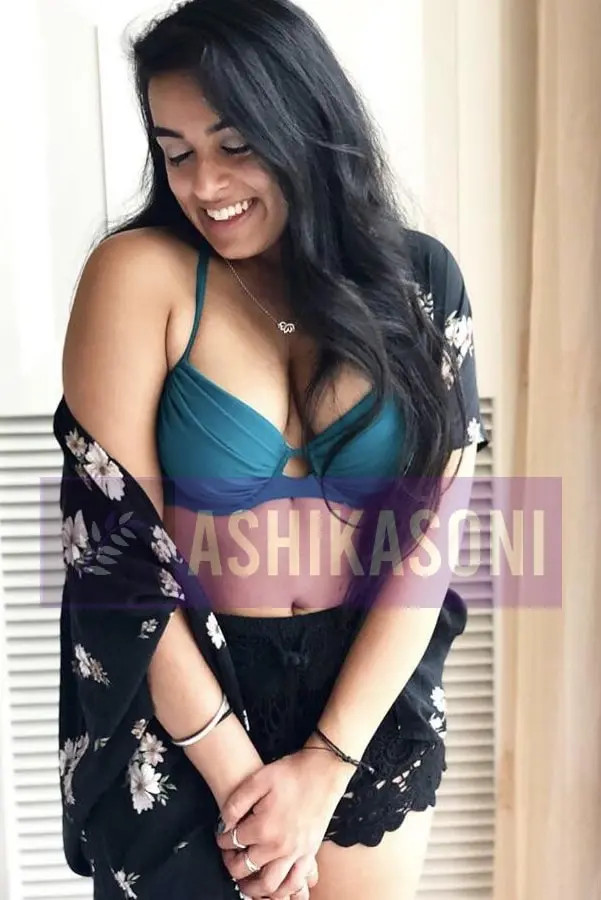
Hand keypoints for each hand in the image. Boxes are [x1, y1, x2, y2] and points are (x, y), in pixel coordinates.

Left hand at [215, 748, 352, 898]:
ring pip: (270, 885)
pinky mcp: (310, 854)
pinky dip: (282, 890)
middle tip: (229, 858)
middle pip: (246, 869)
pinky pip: (295, 883)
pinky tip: (275, 886)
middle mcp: (279, 846)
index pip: (233, 843)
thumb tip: (223, 824)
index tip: (223, 836)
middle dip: (232, 866)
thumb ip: (236, 804)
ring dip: (254, 888)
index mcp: (263, 828)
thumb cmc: (291, 773)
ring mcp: (296, 853)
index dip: (223, 840)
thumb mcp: (258, 779)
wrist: (323, 771)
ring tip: (247, 882)